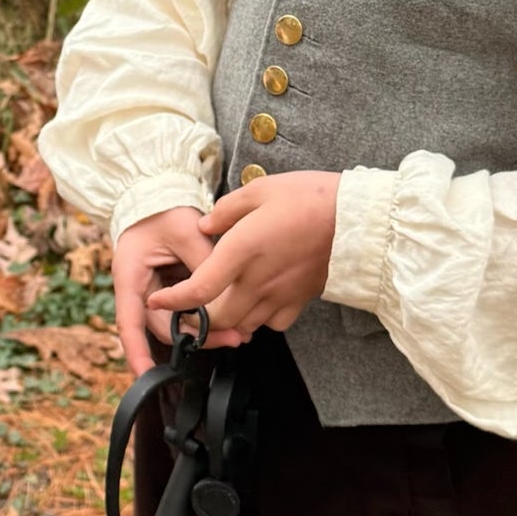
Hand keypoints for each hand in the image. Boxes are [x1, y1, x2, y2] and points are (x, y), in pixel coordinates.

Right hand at [113, 206, 247, 373]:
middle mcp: (138, 289)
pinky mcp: (168, 288)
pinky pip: (183, 310)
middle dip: (195, 339)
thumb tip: (225, 291)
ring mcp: (153, 290)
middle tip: (232, 339)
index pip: (129, 323)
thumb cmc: (161, 208)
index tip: (145, 375)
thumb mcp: (185, 231)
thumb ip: (204, 261)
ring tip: (236, 332)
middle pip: (163, 327)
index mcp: (130, 276)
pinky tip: (226, 317)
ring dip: (203, 330)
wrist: (156, 193)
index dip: (136, 352)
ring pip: (176, 322)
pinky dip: (203, 316)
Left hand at [147, 171, 338, 338]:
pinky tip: (257, 301)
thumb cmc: (309, 198)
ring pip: (244, 325)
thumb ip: (225, 211)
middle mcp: (258, 280)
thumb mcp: (259, 190)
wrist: (357, 220)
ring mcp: (281, 294)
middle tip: (190, 305)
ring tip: (221, 303)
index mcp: (242, 251)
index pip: (200, 289)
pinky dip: (258, 319)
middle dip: (200, 318)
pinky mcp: (300, 300)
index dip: (174, 301)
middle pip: (219, 318)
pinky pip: (272, 323)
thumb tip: (205, 225)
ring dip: (228, 320)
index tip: (159, 299)